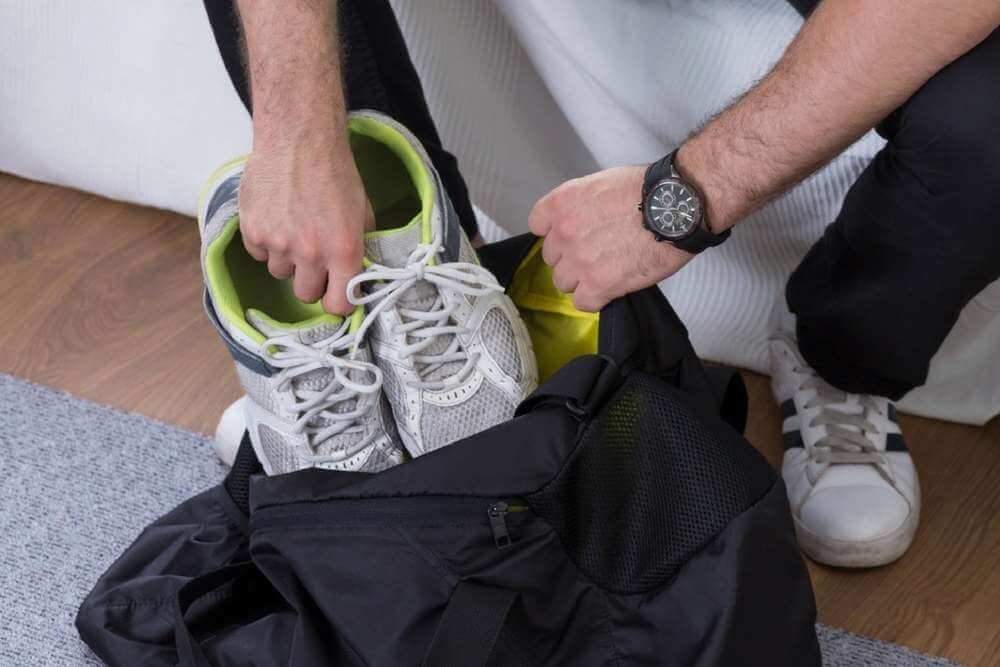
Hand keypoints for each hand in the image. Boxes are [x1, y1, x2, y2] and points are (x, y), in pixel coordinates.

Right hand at [238, 138, 373, 314]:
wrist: (300, 138)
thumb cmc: (336, 173)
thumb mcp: (362, 213)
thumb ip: (361, 247)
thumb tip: (360, 274)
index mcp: (344, 251)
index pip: (338, 306)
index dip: (337, 302)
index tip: (335, 294)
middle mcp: (310, 253)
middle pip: (305, 294)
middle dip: (310, 280)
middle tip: (313, 257)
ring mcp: (278, 243)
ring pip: (279, 273)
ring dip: (286, 258)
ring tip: (294, 227)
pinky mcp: (252, 230)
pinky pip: (258, 253)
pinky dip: (265, 241)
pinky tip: (276, 217)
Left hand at [528, 166, 693, 311]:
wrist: (678, 206)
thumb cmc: (648, 189)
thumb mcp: (602, 182)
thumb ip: (581, 204)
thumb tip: (581, 220)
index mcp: (563, 203)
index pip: (538, 224)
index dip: (555, 231)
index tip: (569, 235)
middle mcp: (564, 232)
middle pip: (552, 257)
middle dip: (571, 256)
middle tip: (597, 252)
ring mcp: (580, 260)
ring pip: (563, 282)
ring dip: (581, 280)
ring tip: (606, 271)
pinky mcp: (599, 284)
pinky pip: (583, 302)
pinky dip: (595, 299)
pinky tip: (610, 288)